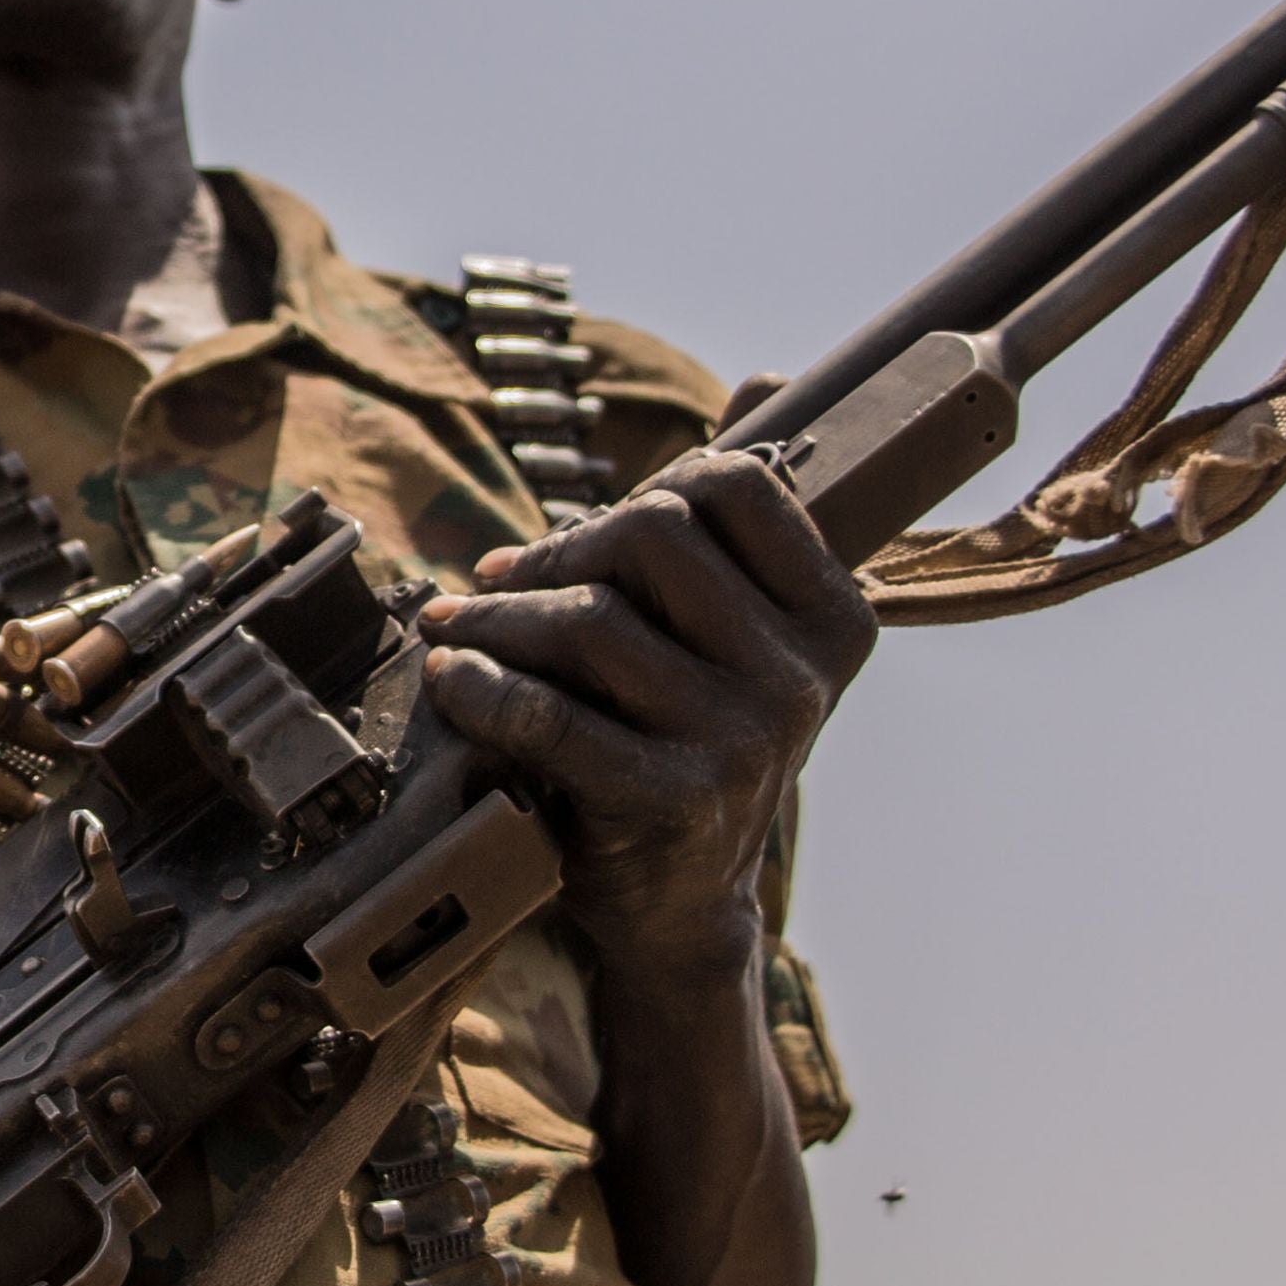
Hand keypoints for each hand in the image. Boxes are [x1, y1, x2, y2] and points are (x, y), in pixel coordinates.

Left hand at [411, 449, 873, 993]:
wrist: (680, 905)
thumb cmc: (691, 740)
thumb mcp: (740, 635)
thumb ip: (744, 522)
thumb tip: (763, 381)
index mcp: (834, 616)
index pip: (732, 485)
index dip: (637, 495)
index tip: (584, 543)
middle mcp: (802, 676)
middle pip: (652, 536)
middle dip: (556, 553)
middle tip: (497, 586)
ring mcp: (743, 741)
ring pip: (589, 620)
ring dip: (497, 621)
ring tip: (455, 633)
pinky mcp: (672, 801)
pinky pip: (551, 717)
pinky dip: (481, 688)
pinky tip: (451, 679)